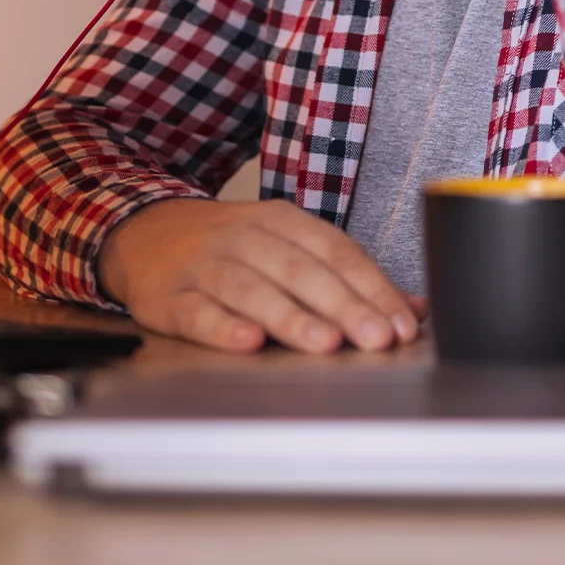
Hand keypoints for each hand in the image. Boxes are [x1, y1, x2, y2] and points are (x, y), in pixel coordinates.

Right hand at [98, 197, 426, 353]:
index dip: (371, 287)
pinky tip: (249, 343)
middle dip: (343, 306)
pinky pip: (199, 311)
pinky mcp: (169, 297)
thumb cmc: (234, 247)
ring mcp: (205, 265)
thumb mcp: (290, 246)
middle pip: (299, 269)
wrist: (147, 233)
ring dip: (291, 317)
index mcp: (281, 220)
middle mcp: (245, 236)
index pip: (336, 251)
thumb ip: (350, 279)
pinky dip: (224, 327)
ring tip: (326, 344)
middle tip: (376, 339)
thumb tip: (416, 310)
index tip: (401, 323)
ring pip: (252, 289)